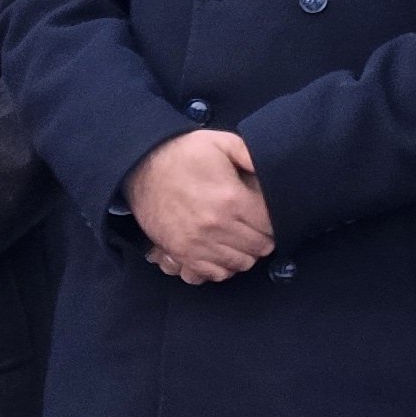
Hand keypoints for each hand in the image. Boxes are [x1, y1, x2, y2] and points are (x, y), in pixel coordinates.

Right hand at [126, 127, 274, 283]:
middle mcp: (217, 225)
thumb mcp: (221, 142)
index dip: (275, 221)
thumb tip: (274, 171)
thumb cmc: (183, 154)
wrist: (140, 167)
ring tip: (241, 238)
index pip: (271, 225)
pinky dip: (224, 266)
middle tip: (256, 226)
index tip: (267, 214)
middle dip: (263, 237)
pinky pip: (216, 274)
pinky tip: (223, 250)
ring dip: (246, 252)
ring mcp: (198, 243)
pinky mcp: (182, 253)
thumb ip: (251, 155)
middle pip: (259, 246)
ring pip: (241, 263)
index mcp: (231, 198)